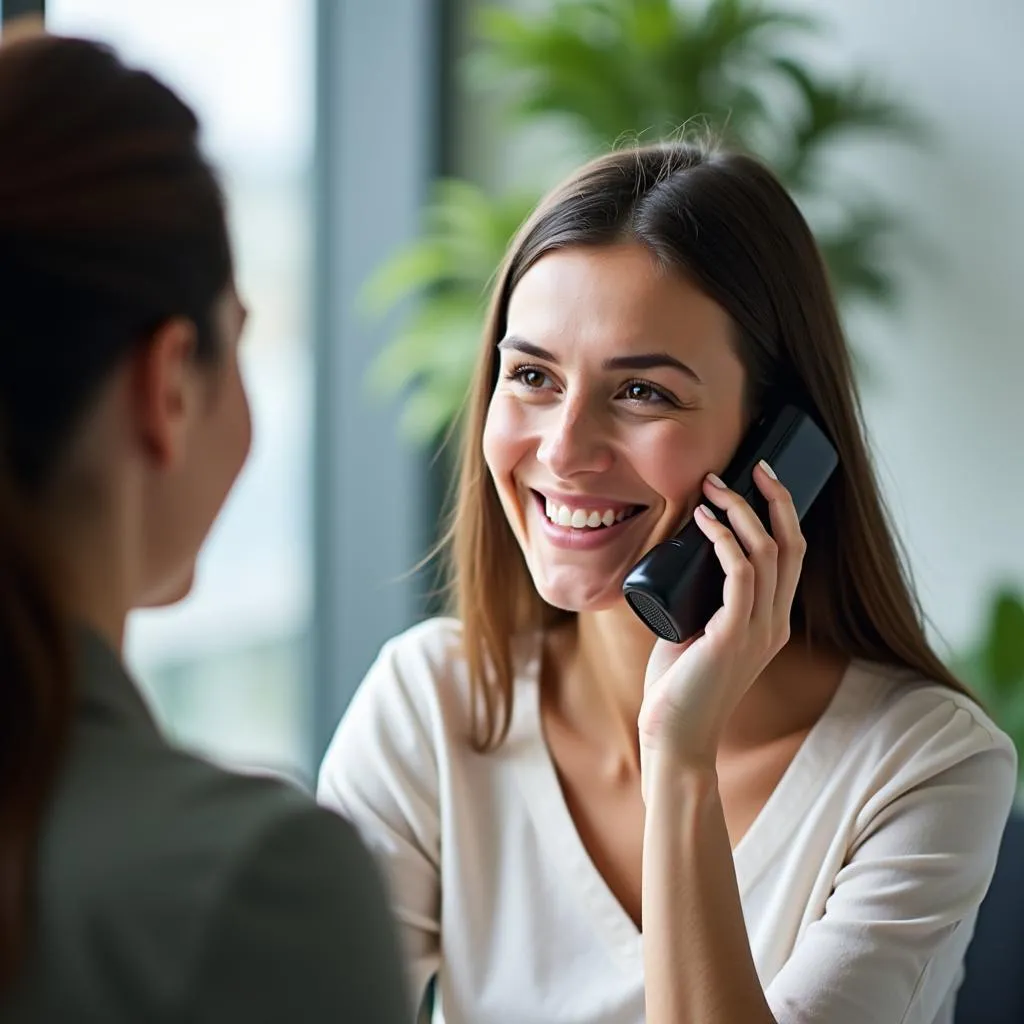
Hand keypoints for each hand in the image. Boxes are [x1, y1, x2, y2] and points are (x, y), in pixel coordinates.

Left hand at [637, 461, 806, 771]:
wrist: (675, 737)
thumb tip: (679, 562)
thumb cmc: (678, 686)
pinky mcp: (733, 637)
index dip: (782, 513)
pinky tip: (705, 521)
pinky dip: (724, 541)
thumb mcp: (696, 633)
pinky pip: (739, 575)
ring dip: (740, 512)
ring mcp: (759, 631)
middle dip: (774, 499)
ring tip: (712, 486)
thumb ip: (699, 604)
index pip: (792, 556)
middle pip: (792, 546)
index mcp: (772, 621)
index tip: (759, 480)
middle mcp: (775, 623)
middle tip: (748, 467)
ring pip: (767, 553)